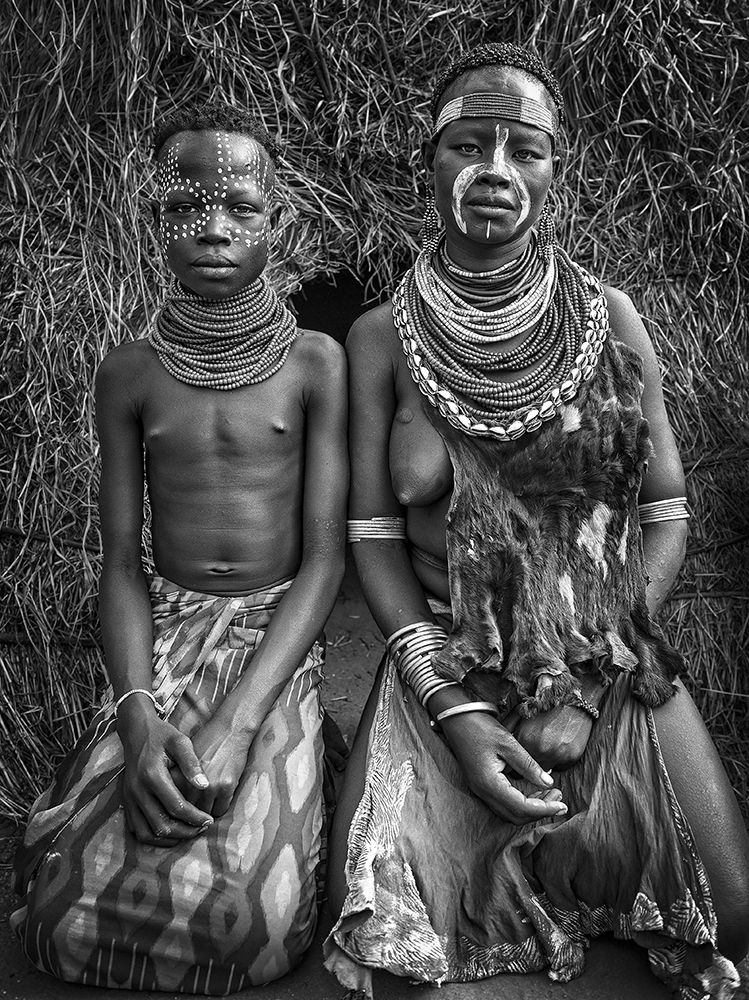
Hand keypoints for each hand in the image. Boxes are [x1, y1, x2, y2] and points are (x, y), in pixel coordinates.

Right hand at [118, 709, 213, 846]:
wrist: (136, 731)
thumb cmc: (162, 735)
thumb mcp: (180, 741)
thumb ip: (192, 763)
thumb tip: (205, 786)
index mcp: (152, 775)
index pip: (176, 807)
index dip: (195, 818)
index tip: (210, 820)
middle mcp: (137, 790)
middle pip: (162, 825)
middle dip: (186, 831)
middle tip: (203, 828)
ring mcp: (129, 799)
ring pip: (147, 833)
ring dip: (170, 839)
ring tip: (189, 833)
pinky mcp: (126, 802)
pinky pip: (137, 830)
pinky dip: (154, 837)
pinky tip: (171, 832)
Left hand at [181, 716, 253, 818]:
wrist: (228, 730)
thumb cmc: (204, 744)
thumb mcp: (181, 760)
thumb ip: (174, 781)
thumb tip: (165, 805)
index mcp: (176, 777)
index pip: (172, 807)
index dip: (177, 810)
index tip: (180, 809)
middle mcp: (190, 784)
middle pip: (187, 815)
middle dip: (190, 816)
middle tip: (195, 810)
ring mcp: (209, 787)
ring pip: (204, 816)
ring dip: (205, 814)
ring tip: (207, 804)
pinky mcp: (226, 787)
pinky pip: (221, 810)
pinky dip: (220, 808)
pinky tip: (219, 798)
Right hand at [439, 711, 567, 824]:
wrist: (456, 718)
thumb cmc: (480, 726)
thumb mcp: (508, 742)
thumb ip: (528, 765)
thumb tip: (549, 782)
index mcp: (489, 783)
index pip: (522, 807)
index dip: (544, 809)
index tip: (563, 804)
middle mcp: (483, 792)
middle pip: (515, 816)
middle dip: (540, 811)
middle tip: (559, 798)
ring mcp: (480, 790)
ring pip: (509, 812)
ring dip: (531, 808)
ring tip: (550, 793)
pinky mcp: (481, 785)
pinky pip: (503, 803)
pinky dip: (521, 802)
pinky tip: (533, 789)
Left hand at [509, 673, 605, 770]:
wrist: (572, 697)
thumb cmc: (545, 705)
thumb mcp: (522, 715)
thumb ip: (513, 733)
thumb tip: (507, 750)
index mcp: (524, 738)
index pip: (513, 764)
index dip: (515, 763)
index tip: (517, 760)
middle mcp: (539, 748)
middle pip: (529, 770)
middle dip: (529, 764)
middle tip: (534, 754)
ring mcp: (556, 754)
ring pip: (545, 770)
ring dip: (545, 762)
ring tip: (549, 747)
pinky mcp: (571, 756)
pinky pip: (560, 767)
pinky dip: (559, 760)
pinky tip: (561, 746)